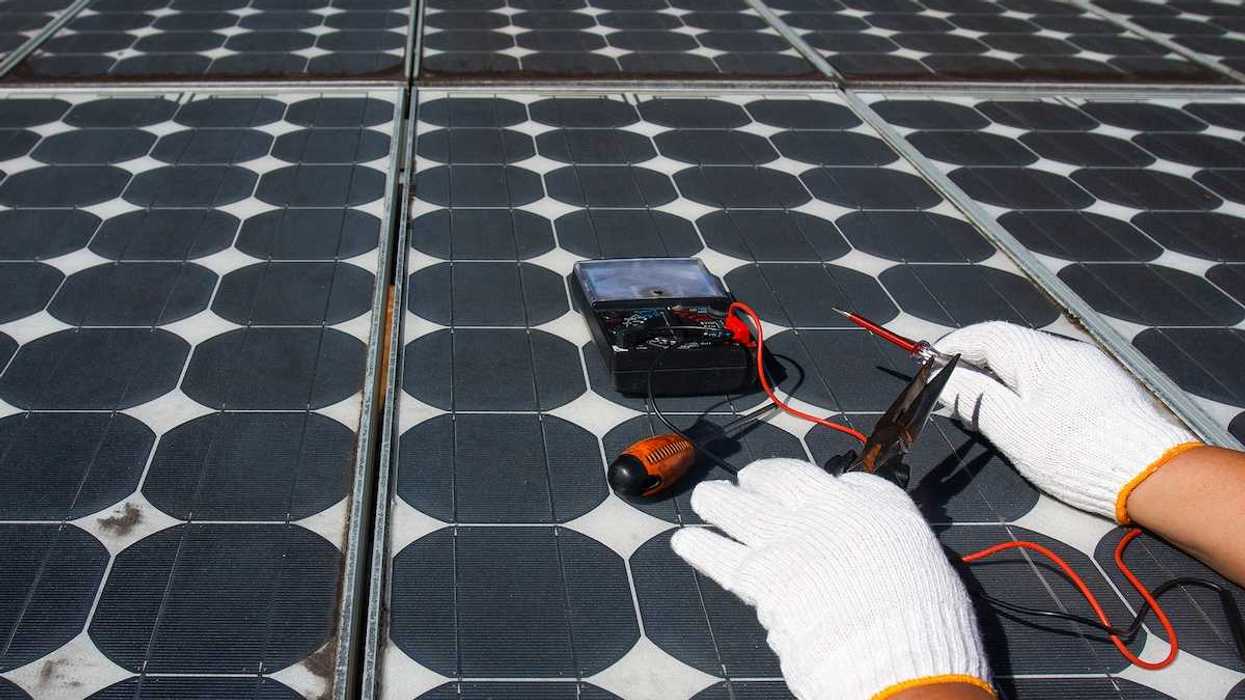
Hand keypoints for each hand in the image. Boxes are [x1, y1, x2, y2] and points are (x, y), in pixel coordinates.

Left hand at [671, 459, 990, 699]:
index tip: (767, 478)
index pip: (810, 477)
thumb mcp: (911, 543)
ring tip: (704, 501)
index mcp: (861, 505)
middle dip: (748, 485)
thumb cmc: (920, 612)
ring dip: (717, 504)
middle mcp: (819, 516)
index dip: (779, 475)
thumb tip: (851, 490)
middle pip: (769, 485)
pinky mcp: (762, 581)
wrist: (898, 656)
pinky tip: (685, 541)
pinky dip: (700, 548)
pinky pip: (720, 557)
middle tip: (732, 487)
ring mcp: (787, 544)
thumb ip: (877, 509)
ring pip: (739, 512)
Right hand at [935, 322, 1200, 522]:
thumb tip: (944, 377)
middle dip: (975, 362)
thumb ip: (974, 397)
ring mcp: (1089, 366)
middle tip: (950, 389)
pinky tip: (1023, 412)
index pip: (985, 334)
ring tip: (982, 405)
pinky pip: (1053, 375)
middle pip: (1008, 345)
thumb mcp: (1012, 428)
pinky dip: (1027, 387)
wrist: (1148, 473)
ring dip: (1001, 376)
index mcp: (1040, 354)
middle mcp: (1066, 350)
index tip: (928, 362)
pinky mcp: (1104, 386)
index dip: (953, 346)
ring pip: (1031, 361)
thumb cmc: (1071, 451)